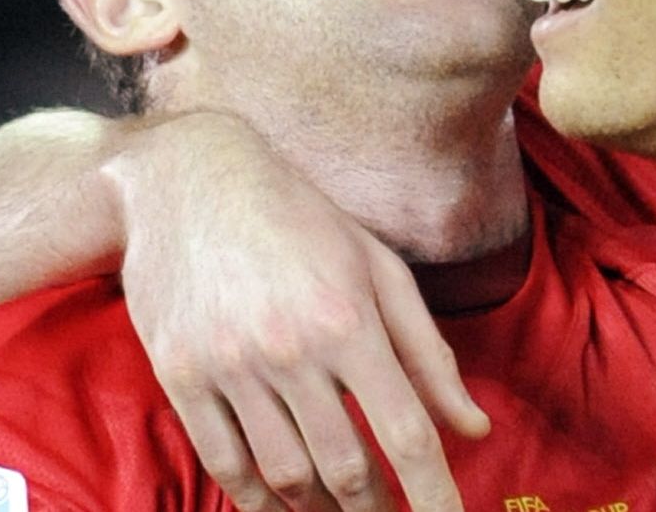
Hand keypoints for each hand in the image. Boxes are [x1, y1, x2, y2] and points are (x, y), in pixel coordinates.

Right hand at [102, 113, 485, 511]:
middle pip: (346, 469)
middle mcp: (291, 349)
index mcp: (350, 318)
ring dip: (320, 511)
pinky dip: (257, 498)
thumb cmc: (298, 217)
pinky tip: (280, 506)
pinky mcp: (180, 374)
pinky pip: (224, 462)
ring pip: (285, 475)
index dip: (434, 495)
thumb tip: (475, 428)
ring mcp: (230, 365)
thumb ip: (428, 353)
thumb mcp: (377, 267)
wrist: (186, 177)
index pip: (405, 433)